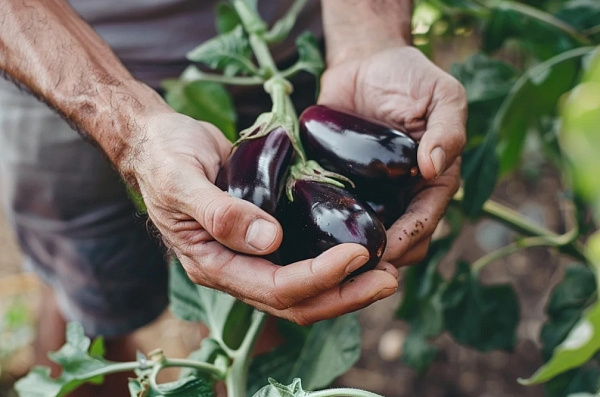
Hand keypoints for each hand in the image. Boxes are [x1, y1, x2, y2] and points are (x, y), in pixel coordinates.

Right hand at [130, 111, 397, 324]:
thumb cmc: (165, 157)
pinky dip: (332, 262)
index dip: (319, 276)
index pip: (274, 287)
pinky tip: (359, 249)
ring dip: (346, 285)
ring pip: (303, 289)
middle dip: (345, 294)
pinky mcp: (262, 237)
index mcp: (212, 264)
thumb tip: (269, 240)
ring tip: (386, 270)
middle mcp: (234, 269)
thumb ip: (220, 212)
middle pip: (297, 301)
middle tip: (390, 277)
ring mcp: (248, 256)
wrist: (158, 144)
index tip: (357, 254)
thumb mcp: (182, 179)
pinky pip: (300, 261)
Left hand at [319, 46, 466, 266]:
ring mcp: (372, 195)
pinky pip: (335, 216)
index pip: (425, 221)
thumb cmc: (410, 76)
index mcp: (434, 181)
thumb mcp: (442, 95)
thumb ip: (448, 129)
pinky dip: (325, 231)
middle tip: (352, 267)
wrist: (365, 62)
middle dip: (380, 259)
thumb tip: (434, 166)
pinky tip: (305, 239)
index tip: (386, 253)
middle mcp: (404, 195)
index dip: (408, 239)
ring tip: (326, 263)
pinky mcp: (341, 186)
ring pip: (365, 238)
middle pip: (398, 242)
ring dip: (350, 254)